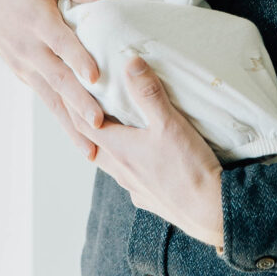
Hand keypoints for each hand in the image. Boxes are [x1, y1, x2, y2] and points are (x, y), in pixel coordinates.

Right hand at [0, 0, 108, 156]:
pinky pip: (46, 99)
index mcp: (39, 20)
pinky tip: (80, 139)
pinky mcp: (24, 74)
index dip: (78, 59)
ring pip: (52, 98)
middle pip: (58, 78)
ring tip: (91, 149)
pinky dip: (62, 120)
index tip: (96, 77)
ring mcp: (25, 65)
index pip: (61, 43)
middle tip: (99, 123)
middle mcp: (31, 48)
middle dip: (79, 103)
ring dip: (71, 124)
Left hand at [87, 57, 224, 248]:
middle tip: (79, 106)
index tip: (66, 89)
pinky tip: (137, 162)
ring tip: (107, 130)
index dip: (71, 105)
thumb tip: (131, 64)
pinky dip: (125, 164)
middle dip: (82, 124)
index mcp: (120, 150)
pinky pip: (129, 180)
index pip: (83, 124)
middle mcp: (121, 171)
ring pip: (109, 164)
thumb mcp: (169, 124)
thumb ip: (149, 94)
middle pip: (90, 145)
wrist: (210, 211)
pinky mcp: (150, 199)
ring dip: (103, 145)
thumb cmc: (189, 168)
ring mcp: (134, 188)